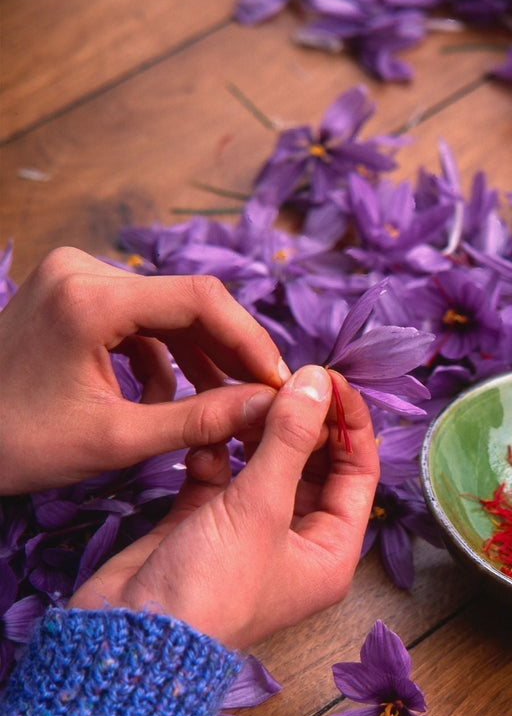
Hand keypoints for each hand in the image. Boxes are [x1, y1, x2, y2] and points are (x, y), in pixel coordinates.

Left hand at [0, 247, 289, 494]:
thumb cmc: (17, 444)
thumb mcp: (116, 440)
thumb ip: (201, 421)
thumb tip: (269, 408)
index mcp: (90, 298)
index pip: (201, 299)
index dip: (250, 340)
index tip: (280, 382)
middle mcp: (83, 271)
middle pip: (188, 301)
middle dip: (230, 352)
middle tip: (263, 396)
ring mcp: (75, 277)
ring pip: (168, 311)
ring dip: (200, 357)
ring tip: (221, 405)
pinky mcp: (72, 294)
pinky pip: (141, 318)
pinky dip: (163, 356)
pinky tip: (165, 397)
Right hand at [69, 367, 379, 648]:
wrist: (127, 639)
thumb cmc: (210, 588)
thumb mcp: (261, 508)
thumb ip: (291, 439)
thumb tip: (318, 381)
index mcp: (331, 550)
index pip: (358, 472)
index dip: (348, 423)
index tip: (328, 377)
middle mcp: (297, 541)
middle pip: (313, 465)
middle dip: (299, 422)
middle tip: (280, 381)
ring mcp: (250, 531)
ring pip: (265, 465)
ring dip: (255, 432)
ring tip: (243, 398)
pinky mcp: (205, 523)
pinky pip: (222, 475)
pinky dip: (215, 453)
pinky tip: (205, 438)